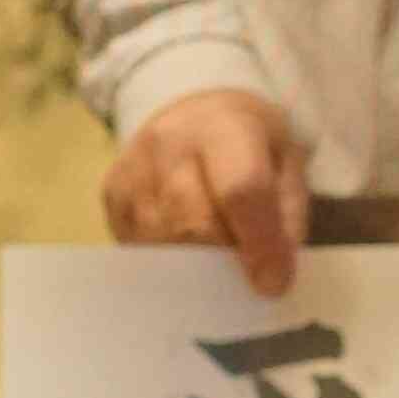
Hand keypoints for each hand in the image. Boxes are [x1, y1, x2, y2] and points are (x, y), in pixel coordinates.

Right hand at [100, 86, 306, 294]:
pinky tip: (185, 245)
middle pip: (194, 225)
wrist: (195, 114)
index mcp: (224, 126)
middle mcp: (168, 143)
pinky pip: (137, 247)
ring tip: (214, 252)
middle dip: (223, 258)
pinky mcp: (111, 194)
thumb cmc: (250, 142)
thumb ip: (287, 216)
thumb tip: (271, 276)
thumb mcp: (288, 163)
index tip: (274, 282)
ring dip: (193, 265)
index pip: (240, 190)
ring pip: (162, 244)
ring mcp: (132, 169)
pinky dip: (166, 258)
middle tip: (243, 265)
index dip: (260, 244)